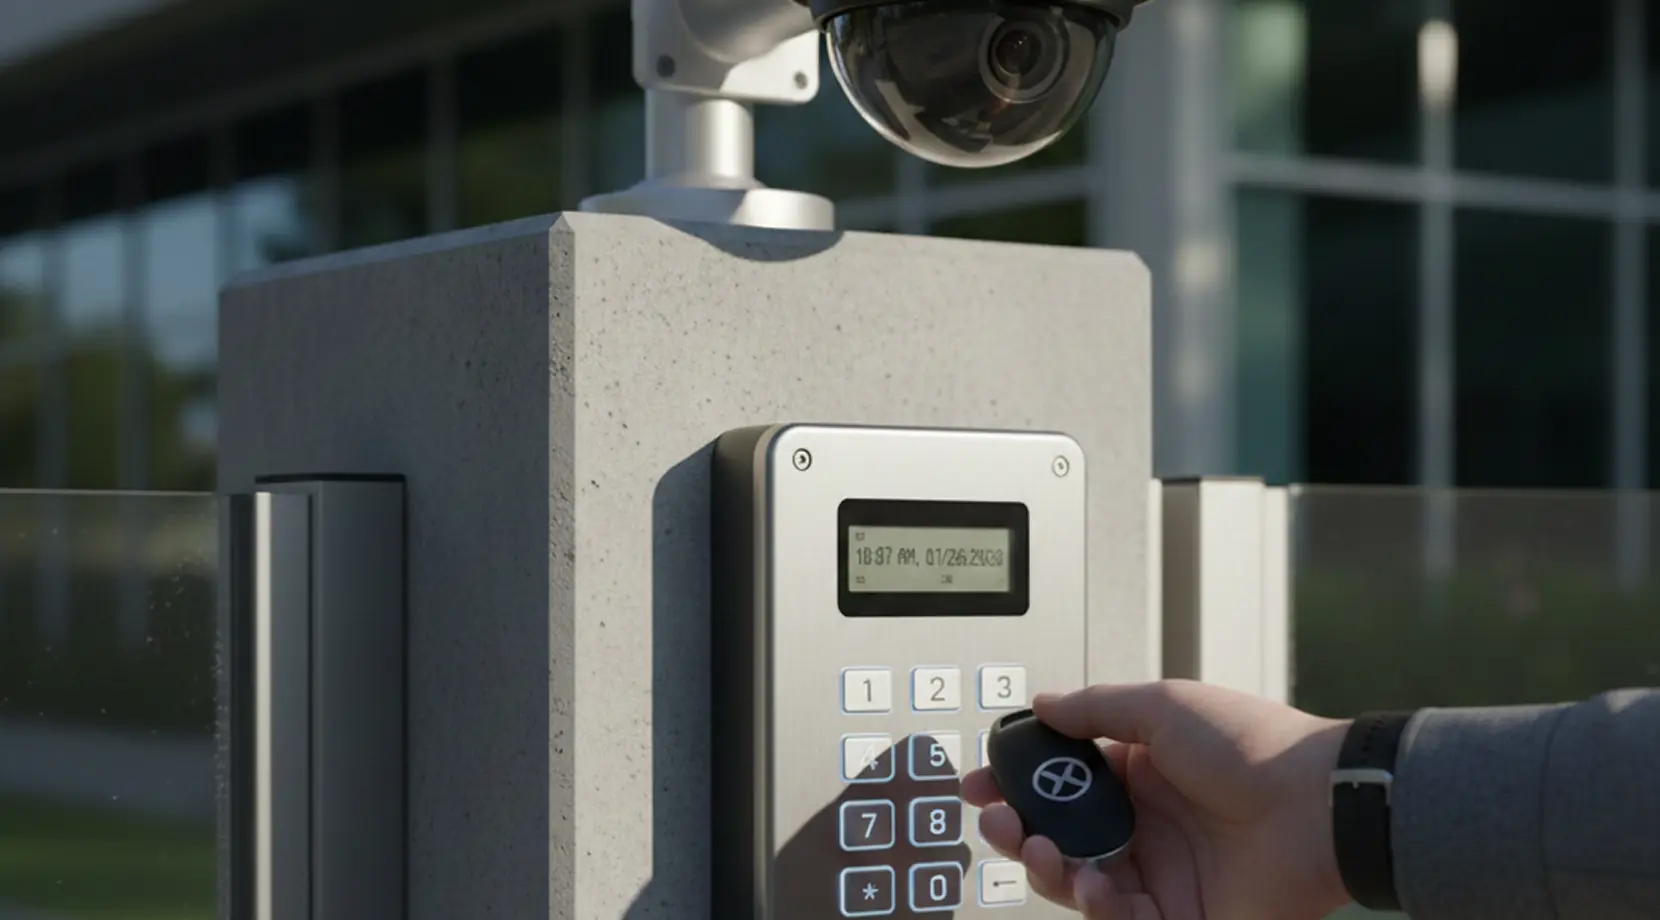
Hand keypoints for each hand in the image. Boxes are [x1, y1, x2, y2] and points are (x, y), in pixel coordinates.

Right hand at [960, 680, 1352, 919]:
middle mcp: (1146, 824)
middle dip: (1018, 831)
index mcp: (1139, 771)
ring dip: (1048, 869)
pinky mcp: (1179, 916)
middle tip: (1000, 822)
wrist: (1319, 806)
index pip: (1061, 782)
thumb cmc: (1253, 746)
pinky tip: (1096, 885)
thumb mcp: (1163, 708)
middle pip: (1060, 836)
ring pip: (1079, 882)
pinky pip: (1120, 918)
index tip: (980, 783)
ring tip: (1042, 853)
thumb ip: (1094, 709)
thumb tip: (1041, 704)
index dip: (1017, 783)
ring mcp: (1161, 873)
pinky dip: (1099, 905)